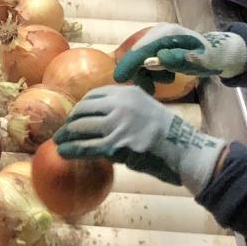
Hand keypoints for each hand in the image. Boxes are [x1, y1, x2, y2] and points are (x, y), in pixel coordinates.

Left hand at [54, 84, 227, 192]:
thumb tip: (100, 118)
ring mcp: (118, 123)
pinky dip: (72, 150)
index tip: (74, 118)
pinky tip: (63, 153)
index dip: (80, 108)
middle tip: (61, 132)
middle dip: (70, 122)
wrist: (187, 151)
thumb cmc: (169, 135)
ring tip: (58, 142)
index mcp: (128, 92)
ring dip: (66, 136)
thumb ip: (126, 109)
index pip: (94, 96)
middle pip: (84, 110)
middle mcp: (121, 103)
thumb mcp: (148, 109)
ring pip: (82, 128)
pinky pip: (87, 147)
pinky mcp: (116, 145)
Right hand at [113, 23, 246, 93]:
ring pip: (141, 59)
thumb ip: (179, 59)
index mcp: (166, 34)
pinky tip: (165, 78)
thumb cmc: (209, 57)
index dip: (130, 64)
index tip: (120, 78)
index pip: (141, 49)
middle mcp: (157, 34)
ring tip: (167, 81)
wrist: (218, 53)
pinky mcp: (157, 47)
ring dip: (148, 74)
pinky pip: (146, 60)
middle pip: (137, 54)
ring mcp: (156, 40)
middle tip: (150, 90)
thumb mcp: (198, 60)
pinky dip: (151, 72)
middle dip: (140, 73)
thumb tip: (158, 58)